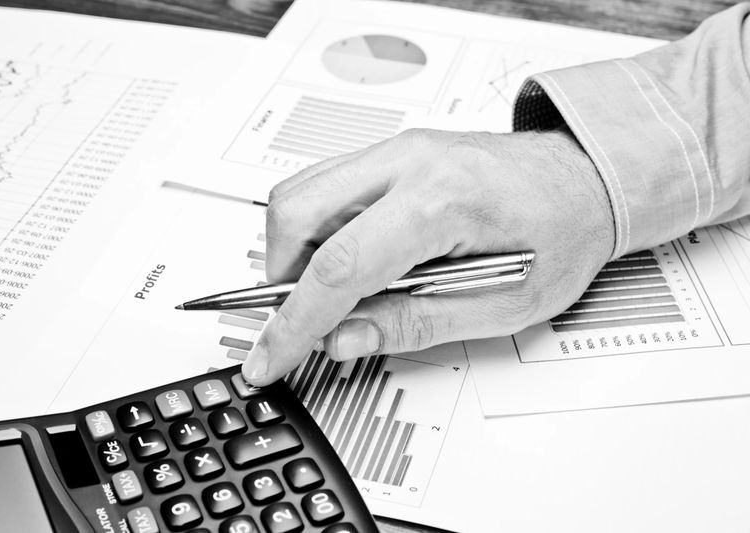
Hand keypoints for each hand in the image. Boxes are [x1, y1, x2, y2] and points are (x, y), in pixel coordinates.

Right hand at [241, 128, 613, 385]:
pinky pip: (324, 184)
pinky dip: (314, 229)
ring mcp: (397, 150)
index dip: (292, 323)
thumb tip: (344, 338)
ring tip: (332, 292)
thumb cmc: (562, 233)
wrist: (586, 180)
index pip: (338, 267)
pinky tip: (347, 258)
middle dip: (281, 279)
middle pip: (297, 213)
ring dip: (294, 252)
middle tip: (304, 321)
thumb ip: (413, 323)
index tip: (269, 357)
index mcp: (442, 201)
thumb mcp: (501, 304)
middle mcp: (409, 161)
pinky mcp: (392, 153)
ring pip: (301, 193)